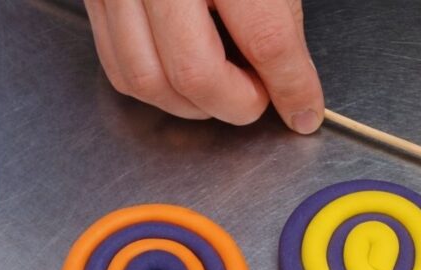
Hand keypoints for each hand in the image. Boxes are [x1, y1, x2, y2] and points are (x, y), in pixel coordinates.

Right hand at [83, 0, 323, 133]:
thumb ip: (280, 12)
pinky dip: (156, 87)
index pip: (265, 38)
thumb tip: (288, 75)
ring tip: (225, 89)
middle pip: (195, 72)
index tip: (303, 107)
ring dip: (194, 105)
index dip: (291, 85)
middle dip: (238, 104)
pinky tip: (185, 79)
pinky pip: (117, 64)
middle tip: (261, 98)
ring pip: (148, 80)